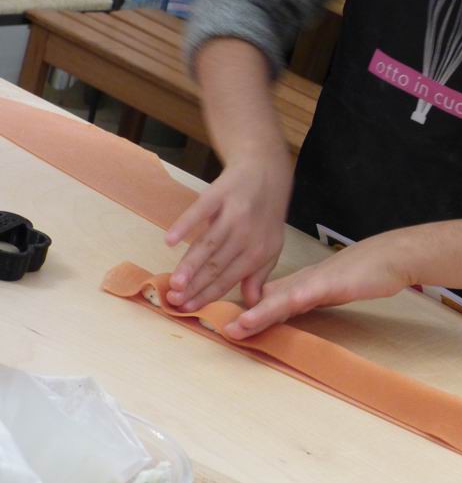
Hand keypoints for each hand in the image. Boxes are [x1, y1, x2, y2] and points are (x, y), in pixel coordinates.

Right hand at [165, 151, 292, 310]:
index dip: (207, 295)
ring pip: (208, 244)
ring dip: (190, 264)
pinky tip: (170, 241)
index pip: (229, 279)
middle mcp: (248, 235)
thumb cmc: (265, 216)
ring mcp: (234, 213)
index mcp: (259, 252)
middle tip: (174, 301)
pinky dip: (185, 225)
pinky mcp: (220, 193)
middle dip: (194, 285)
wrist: (266, 172)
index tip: (187, 309)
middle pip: (216, 265)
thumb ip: (258, 276)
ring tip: (174, 283)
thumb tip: (251, 305)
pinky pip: (200, 211)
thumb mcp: (270, 247)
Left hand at [225, 231, 412, 338]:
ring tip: (233, 327)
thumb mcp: (331, 289)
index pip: (265, 298)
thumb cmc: (365, 272)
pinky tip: (264, 314)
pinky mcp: (328, 285)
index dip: (242, 310)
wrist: (390, 257)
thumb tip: (289, 310)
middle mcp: (301, 281)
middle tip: (215, 327)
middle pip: (263, 299)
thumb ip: (310, 298)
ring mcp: (313, 282)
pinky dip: (281, 306)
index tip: (217, 322)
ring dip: (254, 314)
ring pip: (276, 300)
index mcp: (300, 283)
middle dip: (238, 315)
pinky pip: (300, 297)